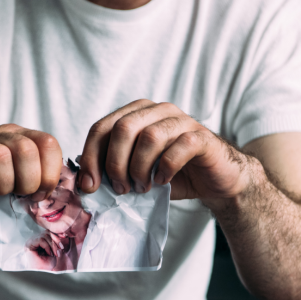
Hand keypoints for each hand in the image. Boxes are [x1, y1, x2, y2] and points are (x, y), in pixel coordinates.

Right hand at [0, 124, 63, 228]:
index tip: (42, 195)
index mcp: (19, 139)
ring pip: (0, 156)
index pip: (49, 143)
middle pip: (26, 148)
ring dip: (4, 186)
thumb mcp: (18, 193)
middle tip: (19, 197)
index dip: (51, 173)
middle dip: (29, 182)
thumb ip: (39, 189)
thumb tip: (64, 197)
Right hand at [26, 232, 66, 269]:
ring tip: (55, 253)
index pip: (49, 232)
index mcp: (41, 240)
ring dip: (53, 244)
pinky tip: (49, 254)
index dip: (57, 234)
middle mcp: (35, 239)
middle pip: (47, 232)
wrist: (41, 274)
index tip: (64, 237)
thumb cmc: (48, 264)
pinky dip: (47, 246)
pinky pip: (41, 240)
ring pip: (45, 235)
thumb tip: (63, 234)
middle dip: (56, 240)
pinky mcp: (29, 244)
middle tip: (61, 248)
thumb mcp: (55, 251)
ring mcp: (32, 241)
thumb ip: (57, 242)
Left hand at [76, 100, 251, 201]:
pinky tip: (163, 181)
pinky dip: (166, 168)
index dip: (91, 157)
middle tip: (120, 188)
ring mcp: (182, 121)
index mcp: (137, 114)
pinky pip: (180, 147)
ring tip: (142, 187)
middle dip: (115, 164)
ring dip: (140, 168)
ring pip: (150, 136)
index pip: (102, 128)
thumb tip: (84, 179)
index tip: (90, 185)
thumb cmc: (173, 174)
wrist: (216, 180)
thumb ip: (114, 169)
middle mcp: (158, 111)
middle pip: (123, 128)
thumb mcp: (137, 171)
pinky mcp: (202, 137)